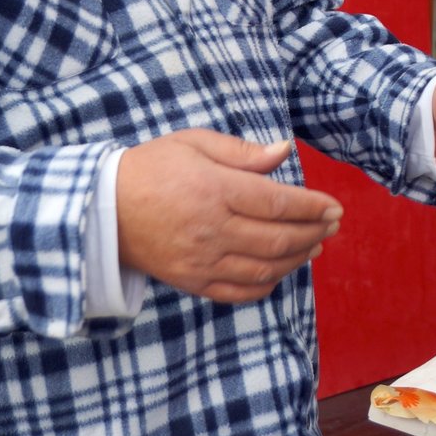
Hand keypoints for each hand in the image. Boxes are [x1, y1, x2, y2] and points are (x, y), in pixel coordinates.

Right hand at [117, 130, 341, 303]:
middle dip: (314, 233)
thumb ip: (242, 151)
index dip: (313, 207)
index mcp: (215, 190)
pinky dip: (268, 284)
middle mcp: (212, 229)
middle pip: (279, 239)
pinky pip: (240, 292)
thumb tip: (284, 150)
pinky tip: (281, 270)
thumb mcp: (194, 143)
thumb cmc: (151, 167)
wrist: (101, 209)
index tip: (335, 207)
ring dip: (298, 259)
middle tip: (333, 226)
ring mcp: (203, 260)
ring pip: (265, 268)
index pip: (279, 203)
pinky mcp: (192, 282)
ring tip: (315, 246)